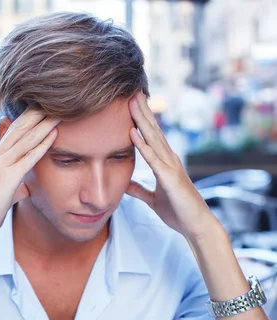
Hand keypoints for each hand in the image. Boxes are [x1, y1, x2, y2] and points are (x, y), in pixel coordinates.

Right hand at [0, 110, 58, 243]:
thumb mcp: (5, 196)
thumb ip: (16, 188)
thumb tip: (26, 189)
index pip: (14, 132)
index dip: (29, 118)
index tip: (43, 107)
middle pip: (20, 128)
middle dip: (38, 113)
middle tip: (55, 98)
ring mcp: (1, 164)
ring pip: (26, 138)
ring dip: (44, 123)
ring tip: (59, 110)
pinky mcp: (8, 176)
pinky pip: (29, 156)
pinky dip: (43, 144)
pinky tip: (54, 134)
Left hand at [126, 92, 215, 239]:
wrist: (195, 225)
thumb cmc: (177, 212)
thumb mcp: (153, 199)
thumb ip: (139, 190)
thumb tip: (125, 183)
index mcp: (165, 162)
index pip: (151, 136)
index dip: (141, 119)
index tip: (130, 103)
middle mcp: (169, 159)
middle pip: (153, 130)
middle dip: (141, 111)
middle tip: (131, 91)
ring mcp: (171, 167)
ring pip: (153, 139)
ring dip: (141, 121)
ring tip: (131, 103)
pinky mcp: (170, 179)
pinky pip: (154, 160)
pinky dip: (143, 146)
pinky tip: (133, 134)